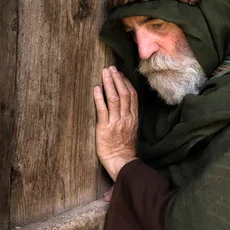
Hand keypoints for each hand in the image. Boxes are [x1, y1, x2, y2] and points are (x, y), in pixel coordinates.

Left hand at [94, 66, 137, 180]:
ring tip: (104, 73)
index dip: (126, 83)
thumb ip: (129, 117)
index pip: (132, 96)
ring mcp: (116, 122)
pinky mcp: (104, 128)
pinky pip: (102, 110)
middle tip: (111, 68)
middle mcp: (126, 118)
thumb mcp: (131, 130)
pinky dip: (99, 98)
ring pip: (114, 98)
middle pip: (124, 94)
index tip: (120, 74)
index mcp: (133, 118)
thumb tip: (125, 106)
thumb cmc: (124, 148)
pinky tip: (96, 88)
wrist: (121, 162)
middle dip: (117, 79)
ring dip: (109, 84)